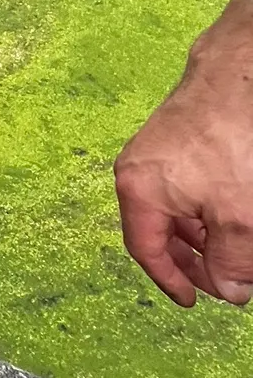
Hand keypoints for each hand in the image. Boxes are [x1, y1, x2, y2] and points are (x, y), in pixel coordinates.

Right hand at [115, 13, 252, 306]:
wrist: (242, 75)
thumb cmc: (233, 141)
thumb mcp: (239, 218)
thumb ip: (233, 262)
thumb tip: (229, 288)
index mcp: (138, 191)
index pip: (146, 251)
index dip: (173, 281)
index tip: (195, 302)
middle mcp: (137, 170)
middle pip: (157, 231)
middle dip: (192, 261)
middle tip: (224, 281)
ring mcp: (155, 151)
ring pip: (175, 209)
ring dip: (203, 236)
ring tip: (234, 250)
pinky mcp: (178, 136)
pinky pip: (185, 186)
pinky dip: (206, 209)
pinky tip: (230, 212)